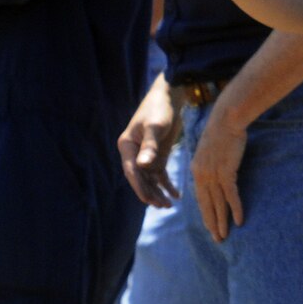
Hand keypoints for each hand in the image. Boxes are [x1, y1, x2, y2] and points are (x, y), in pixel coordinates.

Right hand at [118, 75, 183, 207]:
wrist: (170, 96)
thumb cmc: (160, 108)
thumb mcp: (156, 126)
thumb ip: (150, 146)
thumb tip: (142, 165)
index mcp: (127, 146)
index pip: (132, 171)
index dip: (139, 187)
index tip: (148, 201)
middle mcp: (133, 153)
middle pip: (140, 178)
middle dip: (150, 193)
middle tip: (162, 206)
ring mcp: (145, 155)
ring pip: (149, 179)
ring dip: (157, 192)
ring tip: (168, 205)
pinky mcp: (157, 154)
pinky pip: (159, 174)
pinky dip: (166, 184)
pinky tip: (175, 195)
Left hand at [189, 107, 247, 241]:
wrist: (225, 119)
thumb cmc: (220, 130)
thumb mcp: (208, 148)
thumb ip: (208, 162)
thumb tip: (214, 170)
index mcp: (196, 171)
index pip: (201, 198)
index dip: (206, 213)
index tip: (210, 225)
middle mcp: (202, 176)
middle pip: (207, 205)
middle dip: (211, 223)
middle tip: (216, 238)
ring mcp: (214, 175)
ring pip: (218, 204)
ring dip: (221, 222)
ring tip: (223, 236)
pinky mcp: (226, 172)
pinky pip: (231, 195)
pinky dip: (234, 209)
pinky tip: (238, 221)